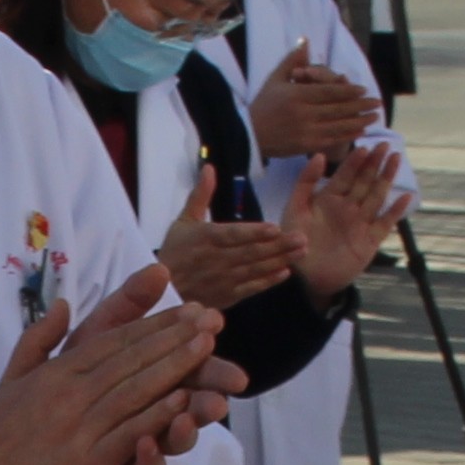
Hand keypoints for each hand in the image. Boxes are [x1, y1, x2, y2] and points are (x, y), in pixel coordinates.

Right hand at [0, 264, 235, 464]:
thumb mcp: (12, 378)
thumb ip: (39, 339)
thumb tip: (63, 304)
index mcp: (56, 372)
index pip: (113, 340)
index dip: (153, 324)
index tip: (185, 311)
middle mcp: (70, 394)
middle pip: (130, 359)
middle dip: (173, 337)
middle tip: (209, 319)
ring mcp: (80, 427)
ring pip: (135, 391)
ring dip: (174, 368)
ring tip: (206, 348)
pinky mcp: (89, 462)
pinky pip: (128, 432)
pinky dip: (156, 415)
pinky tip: (183, 401)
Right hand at [155, 199, 297, 313]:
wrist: (163, 291)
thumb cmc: (175, 252)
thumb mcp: (183, 221)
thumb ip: (200, 195)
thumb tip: (209, 167)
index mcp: (206, 238)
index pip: (233, 235)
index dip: (254, 232)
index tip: (275, 227)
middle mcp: (217, 260)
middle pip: (251, 252)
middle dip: (278, 246)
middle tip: (301, 237)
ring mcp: (224, 280)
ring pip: (255, 269)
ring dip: (280, 260)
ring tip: (301, 251)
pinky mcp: (228, 296)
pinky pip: (251, 289)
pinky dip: (268, 281)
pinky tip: (285, 272)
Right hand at [249, 44, 379, 162]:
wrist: (249, 135)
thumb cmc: (263, 105)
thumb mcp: (276, 79)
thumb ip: (293, 60)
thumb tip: (306, 40)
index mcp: (297, 95)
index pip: (329, 92)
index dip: (348, 91)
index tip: (363, 89)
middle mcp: (303, 113)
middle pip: (338, 108)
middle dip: (360, 106)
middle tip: (377, 102)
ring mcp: (305, 131)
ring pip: (338, 124)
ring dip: (359, 121)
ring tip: (375, 117)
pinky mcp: (306, 145)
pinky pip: (332, 138)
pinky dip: (348, 135)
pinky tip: (360, 131)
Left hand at [286, 137, 411, 298]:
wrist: (305, 278)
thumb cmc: (295, 242)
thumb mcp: (295, 209)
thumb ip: (305, 182)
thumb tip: (319, 155)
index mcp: (328, 199)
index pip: (345, 175)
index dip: (354, 161)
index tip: (363, 147)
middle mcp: (347, 208)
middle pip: (364, 181)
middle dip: (374, 163)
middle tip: (384, 145)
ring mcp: (360, 223)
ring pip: (376, 196)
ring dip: (386, 178)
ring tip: (395, 159)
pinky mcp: (369, 241)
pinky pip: (385, 223)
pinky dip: (395, 211)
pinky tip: (404, 197)